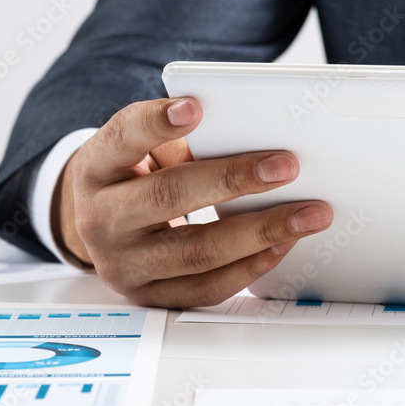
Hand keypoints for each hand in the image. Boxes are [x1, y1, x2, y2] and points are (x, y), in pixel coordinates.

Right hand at [51, 98, 332, 307]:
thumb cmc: (132, 175)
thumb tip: (249, 135)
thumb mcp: (141, 148)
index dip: (156, 122)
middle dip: (233, 180)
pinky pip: (207, 289)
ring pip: (197, 252)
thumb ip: (179, 139)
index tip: (196, 107)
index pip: (123, 138)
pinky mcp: (150, 297)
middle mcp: (100, 220)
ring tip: (308, 214)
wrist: (101, 226)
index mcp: (96, 168)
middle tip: (286, 166)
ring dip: (261, 231)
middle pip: (168, 197)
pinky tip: (283, 244)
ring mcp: (123, 265)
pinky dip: (251, 266)